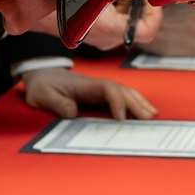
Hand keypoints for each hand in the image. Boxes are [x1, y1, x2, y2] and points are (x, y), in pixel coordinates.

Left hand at [21, 67, 156, 120]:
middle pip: (122, 90)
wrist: (42, 75)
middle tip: (148, 118)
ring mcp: (100, 89)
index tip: (121, 119)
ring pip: (125, 92)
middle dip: (136, 103)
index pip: (108, 89)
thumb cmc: (43, 85)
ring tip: (152, 115)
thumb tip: (72, 112)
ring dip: (139, 102)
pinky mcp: (100, 95)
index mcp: (85, 85)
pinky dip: (134, 103)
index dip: (117, 102)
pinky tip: (142, 112)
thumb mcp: (43, 95)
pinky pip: (121, 97)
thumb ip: (56, 103)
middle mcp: (97, 85)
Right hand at [71, 1, 162, 51]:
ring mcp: (102, 39)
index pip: (148, 30)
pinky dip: (117, 6)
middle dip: (141, 3)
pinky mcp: (95, 34)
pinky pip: (116, 21)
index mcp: (109, 29)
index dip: (155, 12)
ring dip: (129, 3)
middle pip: (138, 24)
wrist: (36, 4)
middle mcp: (107, 39)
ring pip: (127, 21)